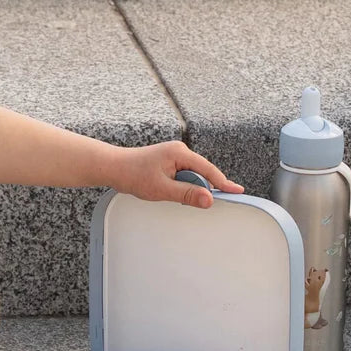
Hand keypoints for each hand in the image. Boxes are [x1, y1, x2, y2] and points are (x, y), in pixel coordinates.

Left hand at [113, 140, 243, 208]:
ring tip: (162, 190)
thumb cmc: (133, 174)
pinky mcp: (169, 163)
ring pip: (191, 176)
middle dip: (195, 188)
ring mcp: (174, 156)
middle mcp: (179, 152)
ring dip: (183, 187)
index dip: (223, 182)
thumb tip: (208, 199)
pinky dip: (179, 185)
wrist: (113, 167)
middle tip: (175, 195)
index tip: (237, 191)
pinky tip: (165, 189)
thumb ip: (187, 194)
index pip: (208, 170)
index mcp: (180, 153)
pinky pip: (183, 176)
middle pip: (200, 174)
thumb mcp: (162, 189)